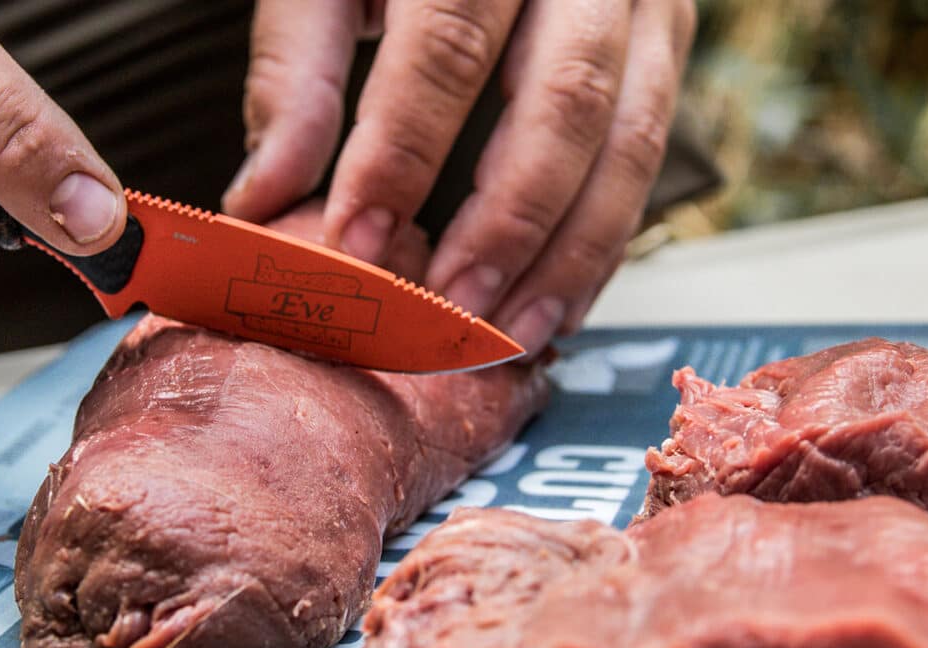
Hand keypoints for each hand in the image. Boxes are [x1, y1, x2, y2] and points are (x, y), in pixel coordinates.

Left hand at [223, 0, 695, 354]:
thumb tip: (265, 199)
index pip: (446, 46)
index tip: (359, 242)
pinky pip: (651, 149)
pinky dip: (605, 239)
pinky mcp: (663, 36)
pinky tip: (558, 303)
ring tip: (510, 331)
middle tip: (451, 306)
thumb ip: (294, 73)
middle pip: (564, 99)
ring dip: (571, 251)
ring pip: (629, 136)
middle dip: (508, 222)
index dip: (403, 153)